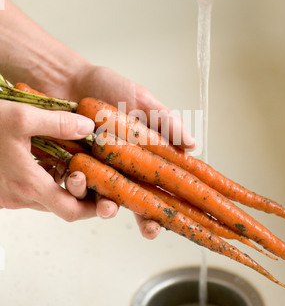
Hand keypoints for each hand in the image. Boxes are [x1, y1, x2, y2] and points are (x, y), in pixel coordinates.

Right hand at [0, 100, 96, 220]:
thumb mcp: (21, 116)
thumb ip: (58, 122)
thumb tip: (88, 128)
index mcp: (27, 185)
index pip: (70, 211)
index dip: (93, 209)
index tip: (108, 199)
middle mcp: (17, 197)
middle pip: (59, 206)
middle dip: (81, 196)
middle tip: (97, 180)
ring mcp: (6, 196)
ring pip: (44, 198)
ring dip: (62, 187)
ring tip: (77, 167)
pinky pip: (28, 191)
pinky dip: (44, 181)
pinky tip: (49, 161)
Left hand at [64, 65, 195, 238]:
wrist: (70, 78)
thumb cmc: (109, 87)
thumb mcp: (142, 100)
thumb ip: (166, 121)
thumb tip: (193, 145)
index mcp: (142, 156)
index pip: (158, 187)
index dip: (164, 208)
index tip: (168, 222)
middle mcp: (120, 168)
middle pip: (135, 202)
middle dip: (143, 219)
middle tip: (149, 228)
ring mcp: (95, 170)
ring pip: (103, 198)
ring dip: (106, 206)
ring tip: (107, 202)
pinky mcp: (70, 166)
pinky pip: (74, 185)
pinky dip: (77, 186)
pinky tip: (79, 177)